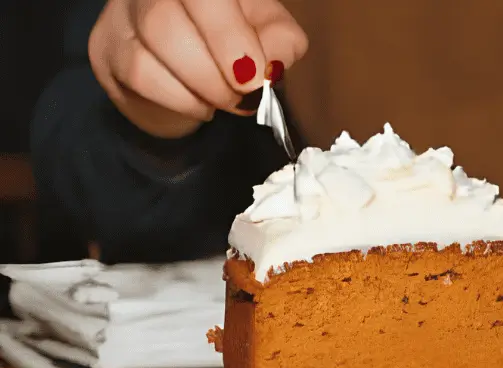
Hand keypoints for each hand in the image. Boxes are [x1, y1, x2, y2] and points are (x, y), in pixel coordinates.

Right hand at [89, 0, 307, 138]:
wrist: (194, 76)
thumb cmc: (237, 44)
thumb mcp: (270, 37)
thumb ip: (280, 42)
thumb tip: (269, 63)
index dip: (227, 33)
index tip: (252, 75)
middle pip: (165, 16)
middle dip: (213, 71)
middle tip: (241, 96)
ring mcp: (122, 9)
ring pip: (151, 46)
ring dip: (198, 88)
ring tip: (222, 100)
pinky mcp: (104, 45)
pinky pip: (138, 74)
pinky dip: (180, 100)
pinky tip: (198, 104)